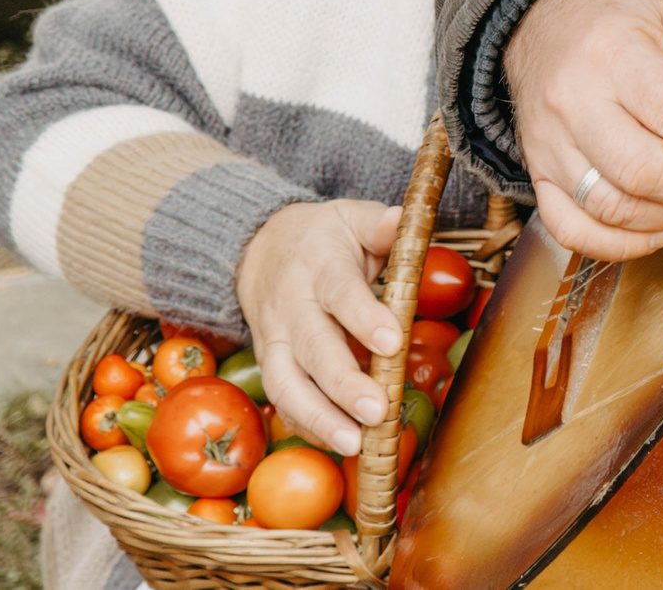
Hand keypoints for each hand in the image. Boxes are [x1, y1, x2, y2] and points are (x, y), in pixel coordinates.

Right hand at [233, 199, 401, 455]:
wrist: (258, 249)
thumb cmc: (322, 238)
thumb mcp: (351, 217)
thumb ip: (381, 223)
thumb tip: (405, 219)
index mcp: (319, 266)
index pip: (341, 294)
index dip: (364, 319)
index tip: (393, 342)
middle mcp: (292, 307)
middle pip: (314, 349)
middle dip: (344, 385)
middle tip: (377, 412)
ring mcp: (276, 340)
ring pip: (287, 384)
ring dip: (320, 419)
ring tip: (354, 445)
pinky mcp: (270, 364)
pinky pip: (282, 401)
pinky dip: (306, 426)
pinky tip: (337, 444)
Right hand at [505, 0, 662, 258]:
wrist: (541, 28)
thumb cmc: (611, 27)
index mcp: (611, 57)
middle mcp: (574, 105)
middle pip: (643, 172)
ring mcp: (550, 147)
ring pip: (613, 208)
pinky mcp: (540, 175)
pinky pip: (572, 230)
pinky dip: (622, 245)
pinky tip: (661, 229)